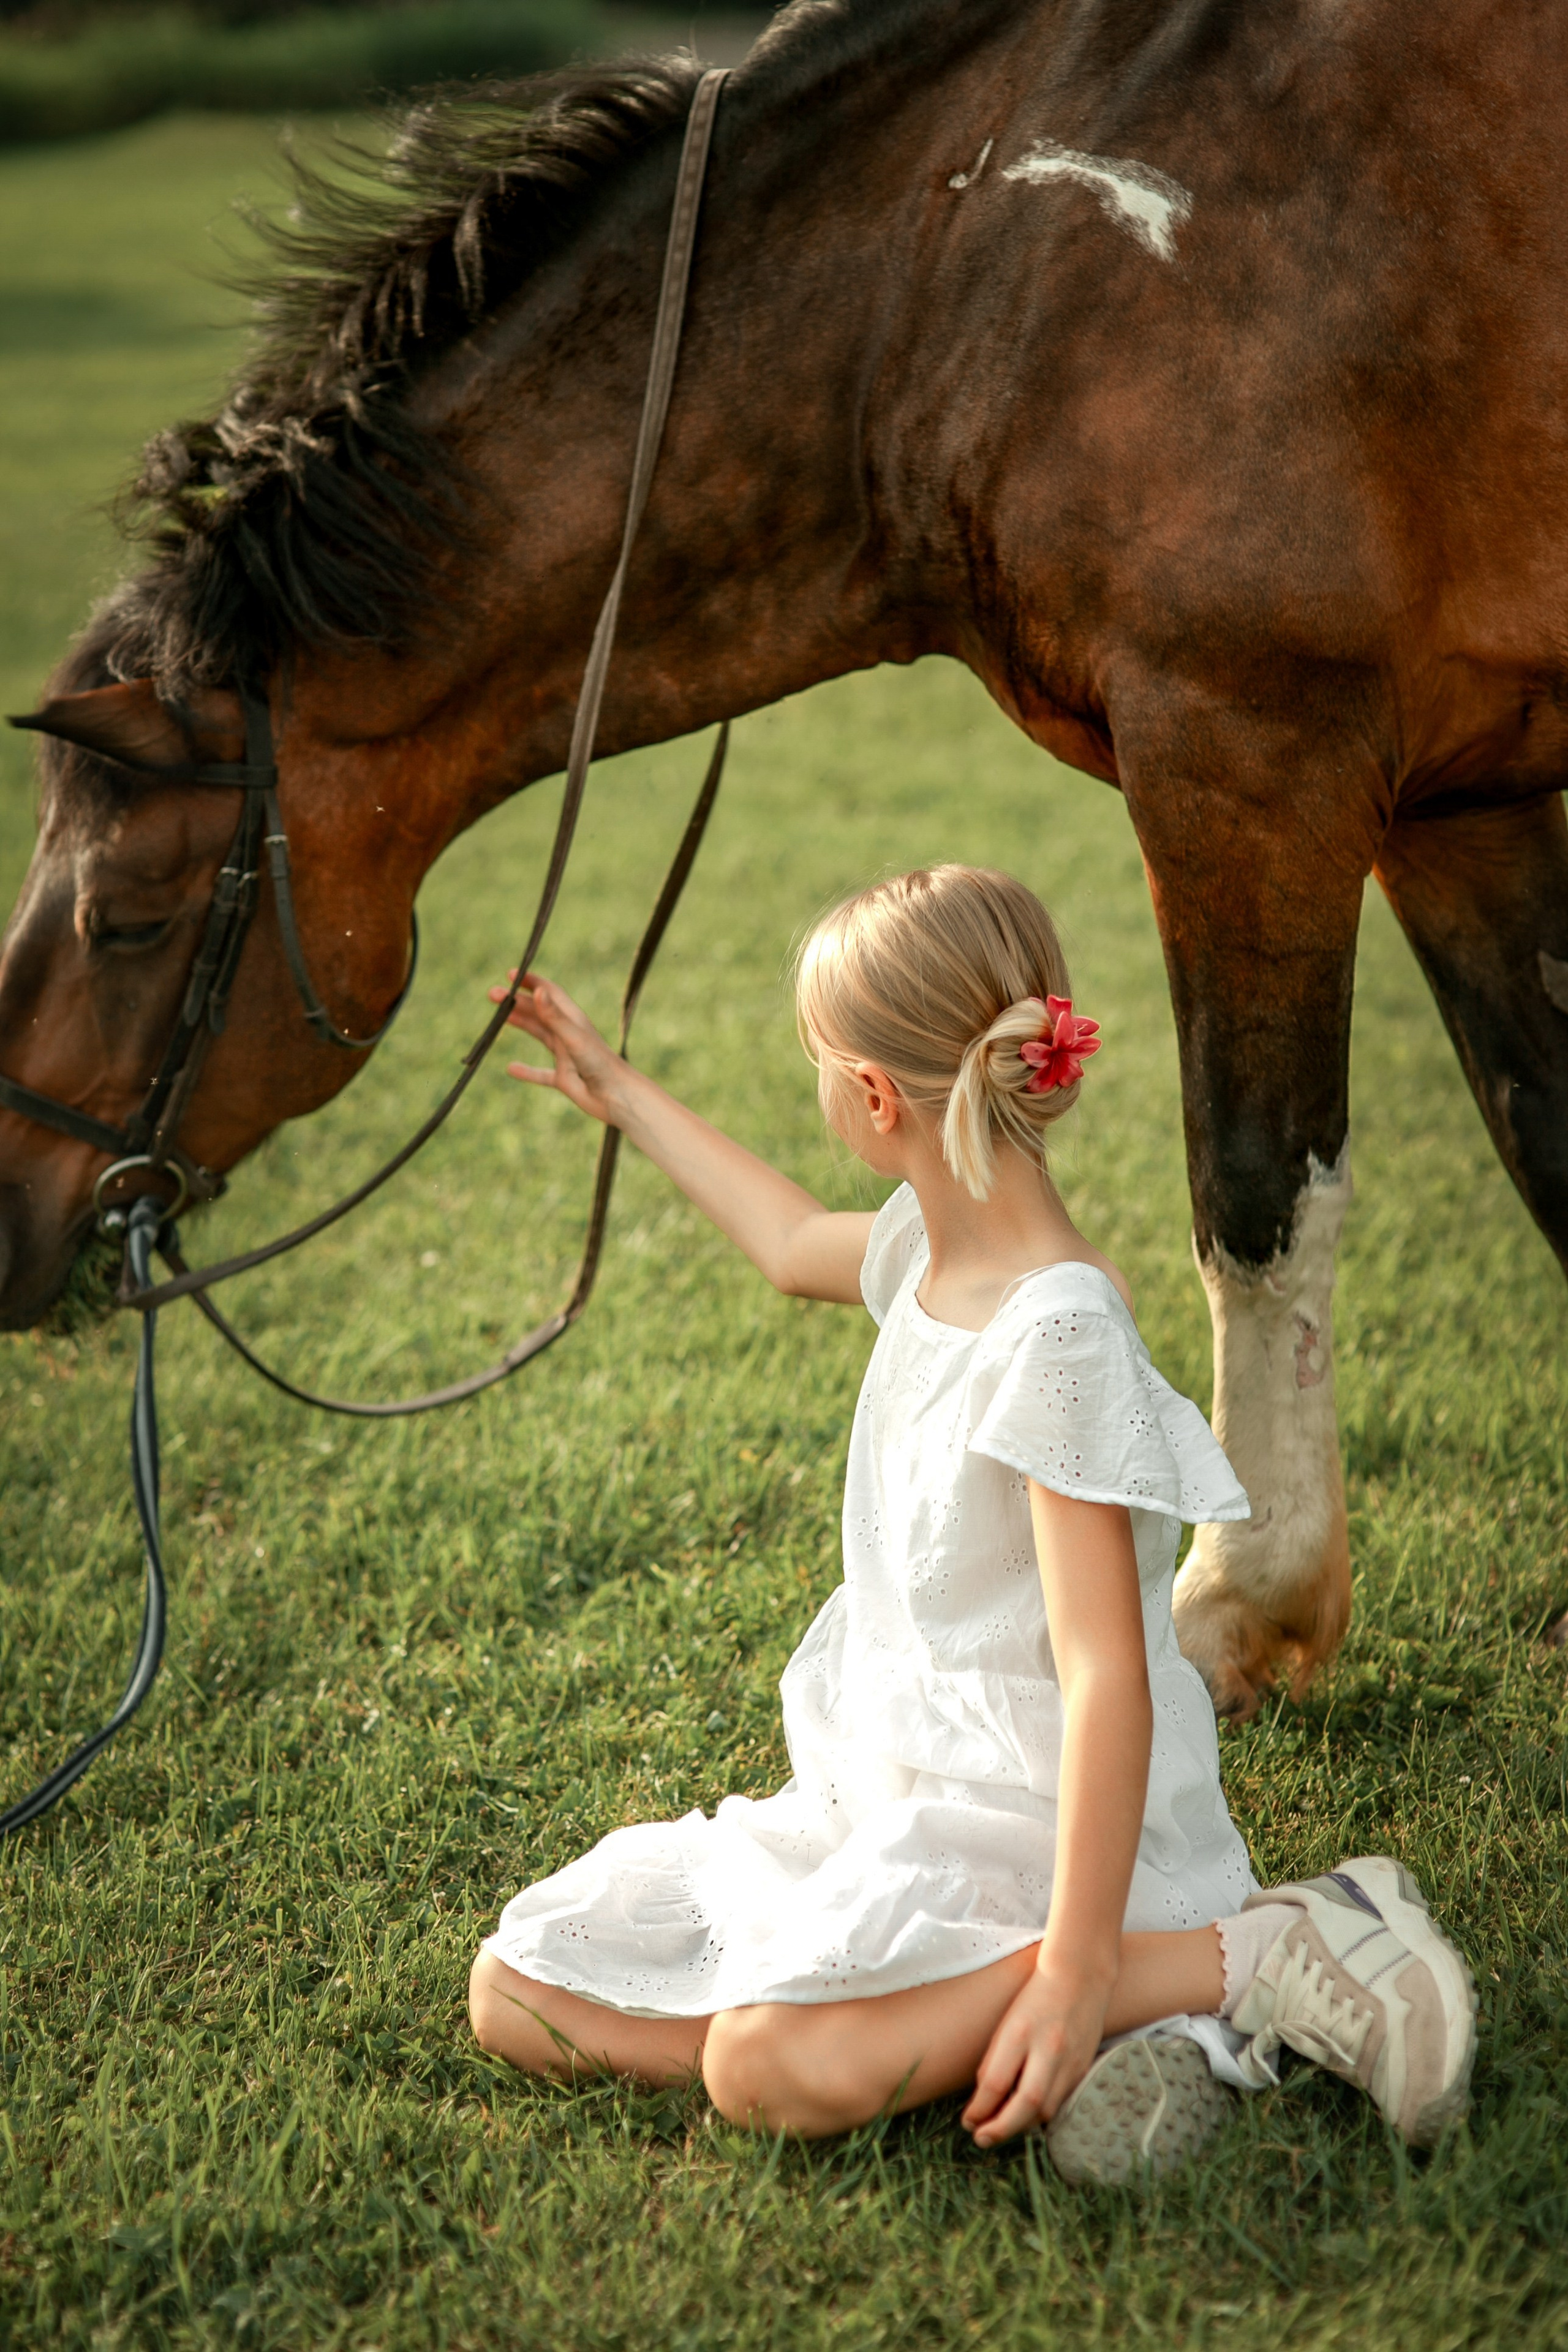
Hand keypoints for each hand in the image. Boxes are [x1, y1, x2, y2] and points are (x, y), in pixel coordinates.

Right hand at [489, 969, 625, 1125]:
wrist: (618, 1097)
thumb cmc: (600, 1064)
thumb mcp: (573, 1037)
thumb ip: (554, 1016)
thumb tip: (537, 991)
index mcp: (573, 1020)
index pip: (550, 993)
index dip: (531, 982)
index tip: (511, 974)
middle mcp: (569, 1035)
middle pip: (539, 1012)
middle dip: (516, 1002)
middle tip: (492, 995)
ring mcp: (566, 1057)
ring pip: (539, 1035)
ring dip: (520, 1024)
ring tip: (499, 1019)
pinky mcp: (564, 1079)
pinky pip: (541, 1074)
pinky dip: (527, 1071)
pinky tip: (511, 1069)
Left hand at [960, 1954, 1112, 2146]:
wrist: (1080, 1976)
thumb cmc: (1034, 1997)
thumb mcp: (1007, 2023)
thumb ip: (996, 2061)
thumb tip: (984, 2102)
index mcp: (1020, 2031)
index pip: (996, 2082)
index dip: (979, 2109)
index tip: (968, 2121)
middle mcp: (1047, 2048)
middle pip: (1026, 2104)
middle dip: (1002, 2129)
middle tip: (981, 2139)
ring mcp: (1070, 2060)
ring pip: (1045, 2110)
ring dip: (1021, 2125)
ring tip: (1001, 2128)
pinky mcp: (1083, 2068)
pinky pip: (1060, 2102)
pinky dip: (1041, 2114)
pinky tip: (1027, 2115)